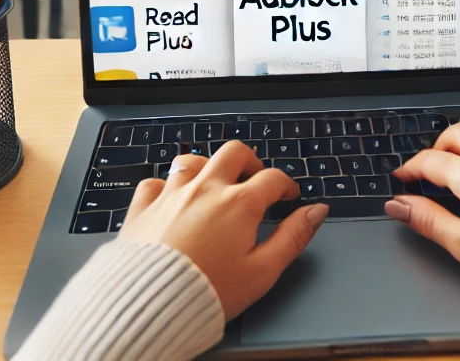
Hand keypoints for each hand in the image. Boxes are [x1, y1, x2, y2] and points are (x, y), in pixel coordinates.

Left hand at [120, 142, 327, 319]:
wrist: (150, 307)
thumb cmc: (208, 293)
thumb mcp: (263, 272)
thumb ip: (293, 237)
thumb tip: (316, 212)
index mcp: (239, 203)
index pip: (272, 178)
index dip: (286, 185)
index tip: (288, 195)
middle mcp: (205, 189)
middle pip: (234, 153)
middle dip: (249, 161)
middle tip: (254, 178)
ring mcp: (171, 195)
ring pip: (191, 160)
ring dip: (206, 167)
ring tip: (213, 183)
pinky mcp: (143, 208)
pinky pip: (154, 183)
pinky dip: (165, 186)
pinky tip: (170, 199)